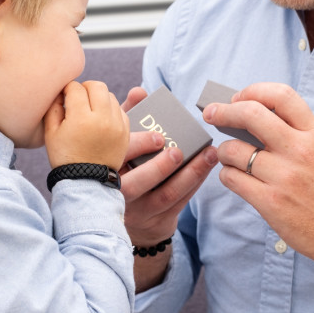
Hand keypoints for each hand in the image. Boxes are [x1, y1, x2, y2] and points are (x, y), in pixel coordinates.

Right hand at [44, 80, 129, 169]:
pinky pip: (120, 110)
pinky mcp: (125, 132)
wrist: (86, 181)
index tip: (65, 96)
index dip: (67, 89)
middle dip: (86, 88)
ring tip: (89, 108)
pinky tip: (100, 118)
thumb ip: (54, 107)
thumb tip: (61, 91)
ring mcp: (117, 125)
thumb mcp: (51, 133)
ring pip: (110, 96)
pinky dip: (110, 109)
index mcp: (81, 118)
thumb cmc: (65, 157)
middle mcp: (102, 119)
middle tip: (78, 97)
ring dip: (99, 97)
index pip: (76, 88)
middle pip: (97, 86)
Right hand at [120, 86, 217, 246]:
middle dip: (160, 167)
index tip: (158, 137)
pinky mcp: (159, 221)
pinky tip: (208, 166)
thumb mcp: (119, 144)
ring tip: (209, 154)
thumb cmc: (123, 167)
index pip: (116, 159)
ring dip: (191, 174)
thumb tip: (139, 91)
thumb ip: (127, 118)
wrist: (128, 215)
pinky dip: (195, 183)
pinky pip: (180, 202)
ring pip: (166, 195)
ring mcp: (140, 211)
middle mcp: (119, 195)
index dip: (135, 147)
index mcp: (104, 173)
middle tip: (179, 150)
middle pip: (138, 184)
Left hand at [202, 82, 313, 267]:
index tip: (238, 98)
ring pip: (233, 149)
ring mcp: (284, 177)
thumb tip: (250, 114)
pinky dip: (227, 175)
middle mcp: (299, 151)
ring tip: (229, 157)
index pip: (281, 96)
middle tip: (211, 113)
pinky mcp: (270, 202)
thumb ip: (294, 131)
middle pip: (251, 115)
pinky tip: (235, 176)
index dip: (253, 91)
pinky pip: (232, 178)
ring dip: (223, 151)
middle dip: (223, 111)